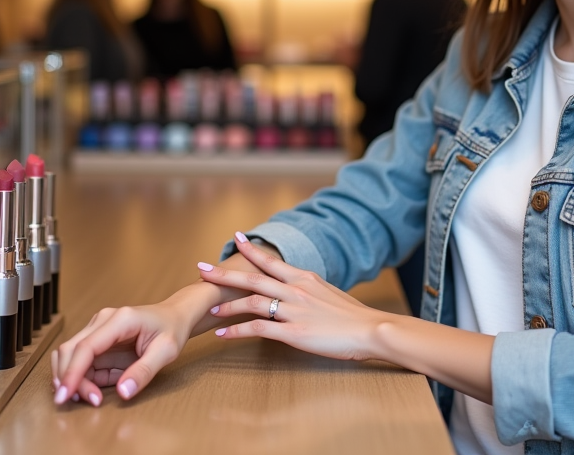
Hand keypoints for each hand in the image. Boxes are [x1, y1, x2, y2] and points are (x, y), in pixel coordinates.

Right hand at [51, 291, 197, 406]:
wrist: (174, 316)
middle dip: (70, 379)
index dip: (72, 373)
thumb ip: (144, 371)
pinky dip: (77, 377)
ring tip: (87, 397)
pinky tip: (89, 390)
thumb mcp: (166, 351)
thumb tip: (123, 392)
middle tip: (86, 401)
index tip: (66, 395)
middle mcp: (103, 320)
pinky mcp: (96, 340)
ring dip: (69, 378)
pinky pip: (78, 360)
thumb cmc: (172, 329)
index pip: (85, 347)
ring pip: (68, 354)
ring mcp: (97, 329)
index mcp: (120, 320)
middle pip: (70, 350)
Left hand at [201, 232, 391, 360]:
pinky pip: (257, 329)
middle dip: (225, 273)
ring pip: (251, 302)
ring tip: (210, 308)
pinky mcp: (293, 332)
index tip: (236, 239)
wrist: (370, 329)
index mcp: (305, 278)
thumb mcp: (331, 294)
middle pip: (253, 277)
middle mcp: (296, 289)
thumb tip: (300, 290)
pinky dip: (237, 331)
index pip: (272, 261)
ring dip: (228, 305)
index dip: (252, 251)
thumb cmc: (354, 316)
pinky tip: (224, 334)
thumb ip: (311, 290)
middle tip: (202, 268)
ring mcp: (293, 310)